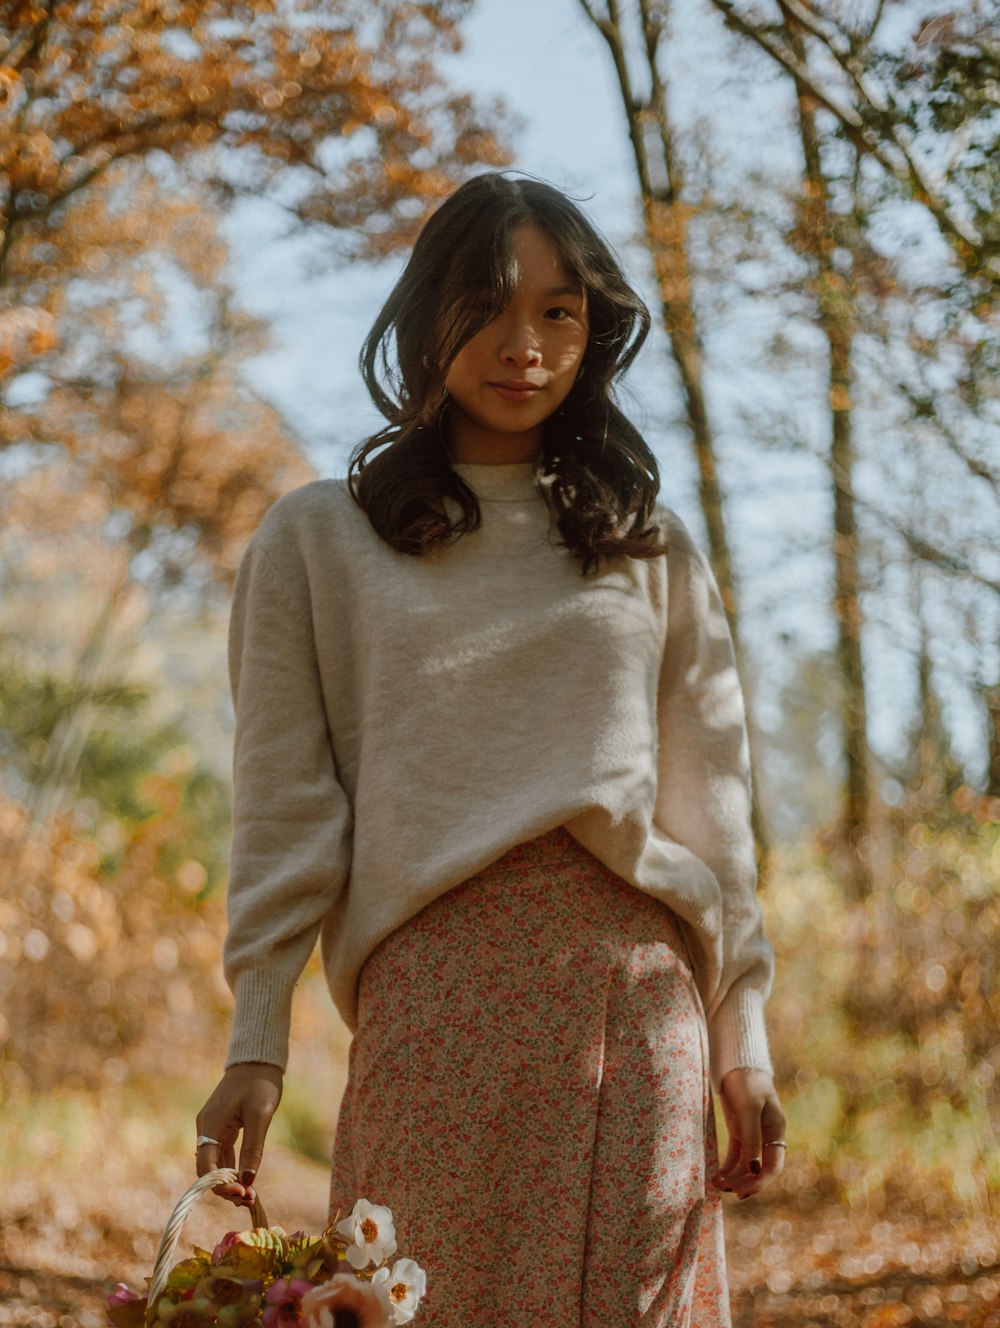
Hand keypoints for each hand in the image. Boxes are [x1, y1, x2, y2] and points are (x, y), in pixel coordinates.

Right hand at [195, 1062, 283, 1207]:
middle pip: (208, 1168)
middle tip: (249, 1200)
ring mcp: (212, 1128)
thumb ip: (253, 1148)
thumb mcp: (260, 1116)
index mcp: (210, 1124)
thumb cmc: (260, 1084)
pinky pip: (223, 1154)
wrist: (258, 1060)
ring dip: (230, 1181)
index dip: (219, 1186)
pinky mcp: (221, 1127)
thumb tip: (248, 1181)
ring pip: (216, 1163)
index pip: (206, 1166)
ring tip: (250, 1196)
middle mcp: (206, 1128)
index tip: (241, 1194)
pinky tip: (246, 1180)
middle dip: (226, 1187)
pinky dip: (233, 1169)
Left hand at [711, 1067, 785, 1199]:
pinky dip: (727, 1168)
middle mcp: (766, 1138)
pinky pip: (735, 1156)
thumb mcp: (750, 1108)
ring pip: (746, 1165)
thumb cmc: (748, 1082)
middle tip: (728, 1191)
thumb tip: (754, 1169)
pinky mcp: (739, 1132)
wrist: (736, 1064)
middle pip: (759, 1170)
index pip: (773, 1166)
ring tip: (717, 1185)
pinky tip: (716, 1177)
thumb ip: (752, 1137)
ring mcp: (752, 1136)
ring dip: (734, 1177)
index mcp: (776, 1132)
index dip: (760, 1182)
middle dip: (746, 1183)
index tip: (744, 1191)